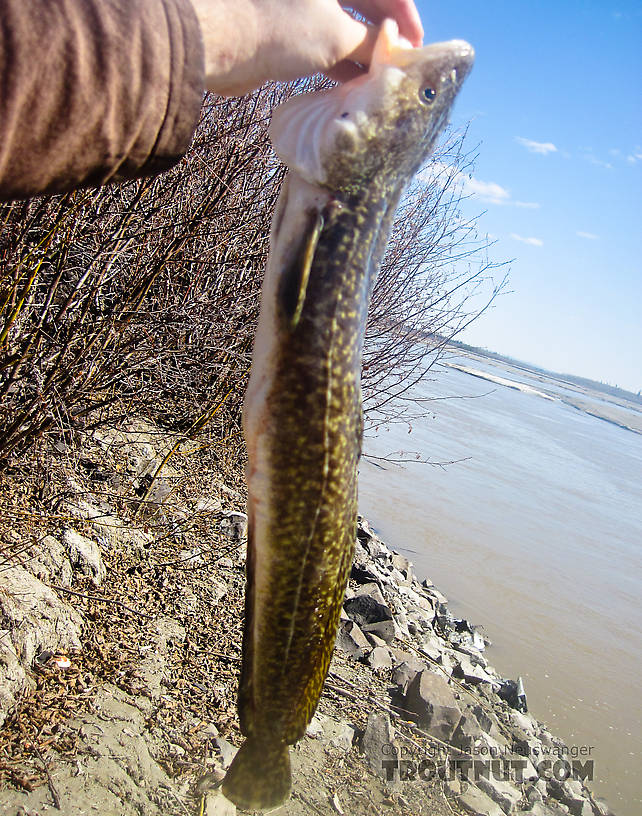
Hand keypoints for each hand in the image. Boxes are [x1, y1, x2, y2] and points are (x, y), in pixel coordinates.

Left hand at [190, 0, 423, 94]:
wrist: (221, 44)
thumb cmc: (280, 26)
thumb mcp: (338, 35)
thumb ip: (371, 43)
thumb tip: (394, 51)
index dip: (402, 12)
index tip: (416, 42)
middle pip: (362, 3)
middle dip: (383, 33)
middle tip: (401, 63)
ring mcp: (300, 6)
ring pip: (342, 26)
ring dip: (363, 52)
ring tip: (381, 78)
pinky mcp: (285, 31)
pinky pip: (322, 44)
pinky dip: (340, 62)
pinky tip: (354, 83)